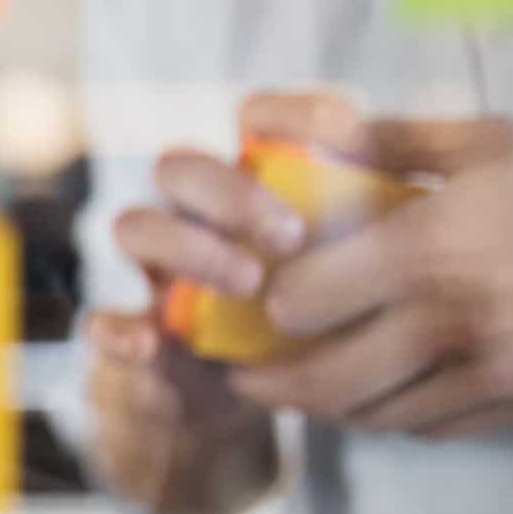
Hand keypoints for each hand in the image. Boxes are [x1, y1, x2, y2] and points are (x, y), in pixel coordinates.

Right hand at [84, 95, 330, 513]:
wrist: (229, 400)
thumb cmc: (298, 324)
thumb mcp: (337, 282)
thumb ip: (359, 247)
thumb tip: (413, 220)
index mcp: (246, 184)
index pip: (254, 119)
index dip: (290, 113)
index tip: (344, 132)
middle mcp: (186, 212)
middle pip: (180, 164)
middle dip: (232, 191)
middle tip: (289, 235)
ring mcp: (146, 270)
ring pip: (133, 224)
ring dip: (189, 247)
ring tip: (246, 283)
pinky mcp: (122, 331)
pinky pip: (100, 320)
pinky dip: (120, 329)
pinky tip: (148, 343)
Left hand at [233, 111, 512, 438]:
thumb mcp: (490, 144)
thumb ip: (395, 140)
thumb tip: (319, 130)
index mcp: (430, 251)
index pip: (305, 301)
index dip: (268, 304)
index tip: (253, 295)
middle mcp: (454, 322)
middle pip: (330, 379)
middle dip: (276, 384)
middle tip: (246, 375)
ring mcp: (496, 372)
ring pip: (381, 415)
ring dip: (330, 410)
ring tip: (299, 389)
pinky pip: (438, 427)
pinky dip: (394, 419)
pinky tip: (378, 396)